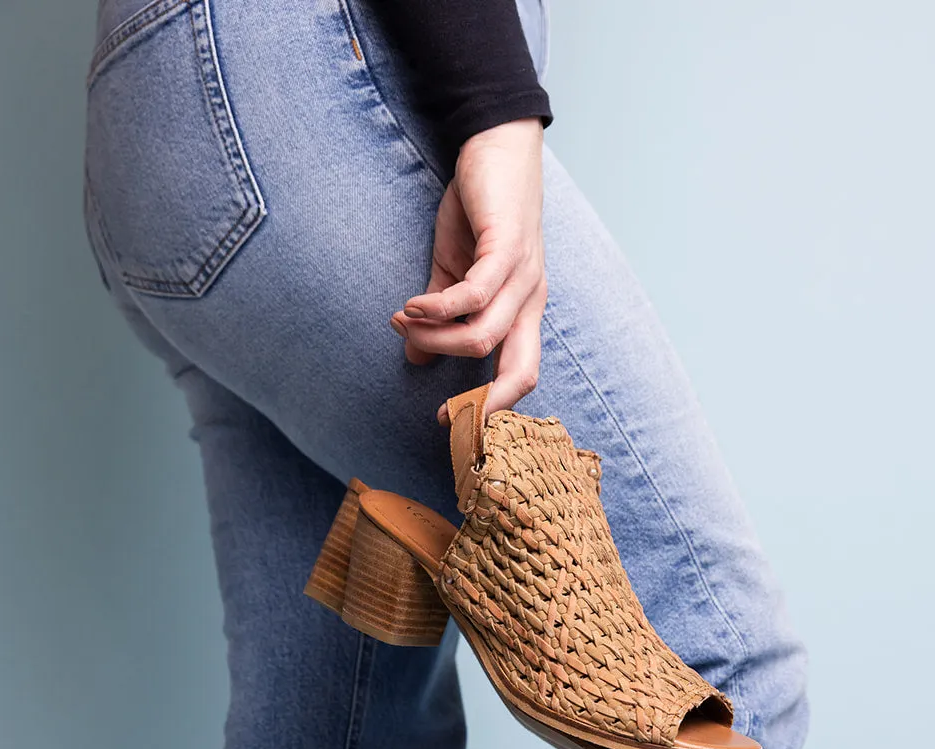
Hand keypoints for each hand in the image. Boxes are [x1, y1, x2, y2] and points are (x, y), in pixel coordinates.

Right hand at [390, 118, 546, 419]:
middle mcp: (531, 299)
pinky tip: (410, 307)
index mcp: (523, 310)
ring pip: (482, 335)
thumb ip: (440, 316)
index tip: (450, 420)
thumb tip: (415, 358)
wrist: (495, 143)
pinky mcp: (507, 248)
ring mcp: (524, 275)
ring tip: (403, 325)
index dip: (492, 405)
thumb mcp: (454, 270)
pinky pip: (473, 295)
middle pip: (522, 371)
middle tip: (440, 411)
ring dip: (436, 339)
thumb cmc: (478, 207)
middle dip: (482, 400)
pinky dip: (438, 308)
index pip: (522, 373)